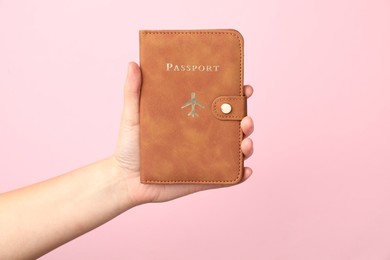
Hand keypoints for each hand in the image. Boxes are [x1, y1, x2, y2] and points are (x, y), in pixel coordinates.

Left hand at [113, 62, 253, 206]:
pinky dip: (241, 175)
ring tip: (245, 143)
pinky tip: (246, 171)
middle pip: (233, 125)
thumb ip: (133, 91)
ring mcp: (206, 158)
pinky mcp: (204, 178)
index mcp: (192, 118)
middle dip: (246, 119)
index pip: (218, 103)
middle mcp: (203, 136)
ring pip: (234, 150)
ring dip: (247, 145)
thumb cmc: (130, 146)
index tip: (244, 88)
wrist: (125, 179)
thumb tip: (133, 63)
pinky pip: (228, 178)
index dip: (236, 95)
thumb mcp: (132, 116)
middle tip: (245, 117)